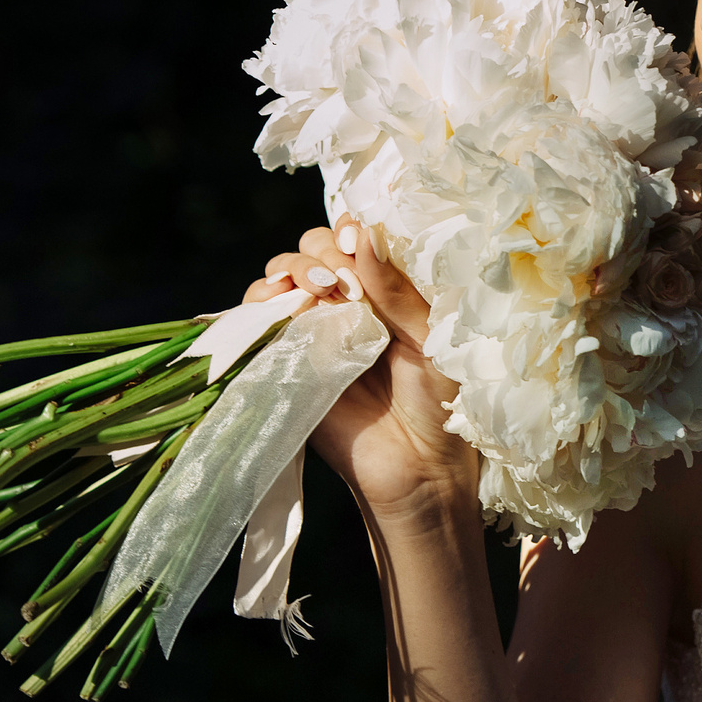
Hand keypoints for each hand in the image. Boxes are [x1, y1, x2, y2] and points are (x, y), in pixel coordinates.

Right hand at [240, 219, 476, 520]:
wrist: (417, 470)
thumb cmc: (441, 404)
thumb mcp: (431, 340)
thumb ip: (398, 291)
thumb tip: (365, 237)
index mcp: (388, 287)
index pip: (358, 235)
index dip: (351, 231)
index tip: (356, 246)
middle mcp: (349, 299)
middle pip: (314, 246)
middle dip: (321, 251)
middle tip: (341, 282)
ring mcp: (315, 327)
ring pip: (283, 274)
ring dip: (291, 269)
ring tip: (316, 291)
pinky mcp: (288, 359)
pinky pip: (260, 319)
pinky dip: (261, 301)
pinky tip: (278, 304)